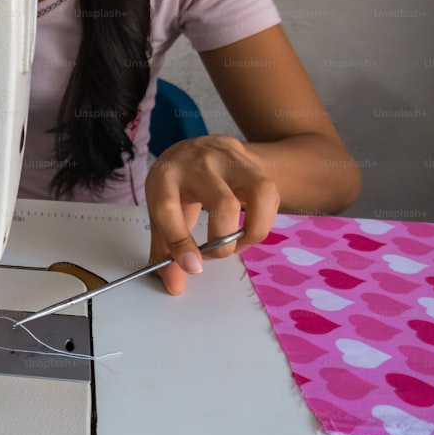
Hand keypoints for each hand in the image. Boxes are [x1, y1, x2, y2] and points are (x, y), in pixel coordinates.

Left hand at [144, 134, 279, 294]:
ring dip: (255, 228)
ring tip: (239, 243)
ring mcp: (230, 159)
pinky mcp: (253, 161)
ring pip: (260, 192)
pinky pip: (271, 194)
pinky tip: (249, 224)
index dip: (180, 242)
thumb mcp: (162, 211)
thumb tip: (175, 287)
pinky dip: (264, 217)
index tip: (194, 267)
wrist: (195, 147)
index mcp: (166, 177)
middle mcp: (198, 163)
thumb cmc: (176, 185)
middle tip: (216, 254)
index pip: (169, 210)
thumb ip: (166, 250)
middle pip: (223, 204)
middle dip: (224, 240)